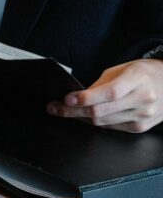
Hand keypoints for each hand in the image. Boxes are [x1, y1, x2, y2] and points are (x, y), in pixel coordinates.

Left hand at [47, 58, 162, 132]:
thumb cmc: (144, 73)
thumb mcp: (123, 69)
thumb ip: (101, 84)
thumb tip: (77, 97)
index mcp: (138, 79)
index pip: (110, 92)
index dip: (86, 98)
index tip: (66, 99)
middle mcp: (143, 99)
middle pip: (102, 111)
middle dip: (73, 111)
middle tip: (54, 108)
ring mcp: (143, 116)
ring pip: (103, 122)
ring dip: (80, 118)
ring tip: (64, 111)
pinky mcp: (140, 128)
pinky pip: (110, 127)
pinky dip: (95, 122)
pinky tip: (83, 117)